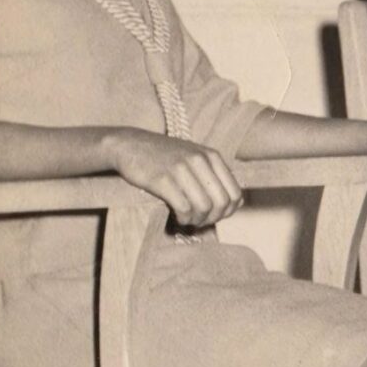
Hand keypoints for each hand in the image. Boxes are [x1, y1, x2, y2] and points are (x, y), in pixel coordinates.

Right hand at [104, 128, 244, 228]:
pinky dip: (184, 218)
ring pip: (204, 206)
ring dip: (197, 220)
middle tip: (201, 222)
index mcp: (212, 156)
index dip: (228, 212)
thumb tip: (236, 204)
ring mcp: (181, 169)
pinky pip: (183, 207)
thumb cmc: (165, 156)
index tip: (215, 217)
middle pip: (221, 202)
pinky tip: (178, 218)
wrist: (130, 144)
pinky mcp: (162, 179)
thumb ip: (215, 175)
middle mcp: (200, 160)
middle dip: (213, 218)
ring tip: (189, 221)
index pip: (235, 193)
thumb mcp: (195, 157)